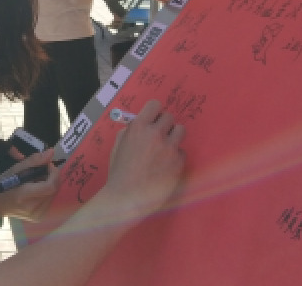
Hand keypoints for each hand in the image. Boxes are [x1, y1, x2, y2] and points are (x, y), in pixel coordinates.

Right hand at [0, 149, 59, 221]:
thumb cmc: (3, 184)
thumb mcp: (15, 169)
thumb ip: (34, 161)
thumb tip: (51, 152)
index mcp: (24, 195)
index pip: (50, 186)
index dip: (53, 173)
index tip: (48, 165)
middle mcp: (32, 208)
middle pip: (54, 189)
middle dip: (52, 177)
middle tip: (42, 170)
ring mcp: (36, 214)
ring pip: (53, 194)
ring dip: (49, 184)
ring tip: (37, 180)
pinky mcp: (39, 217)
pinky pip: (49, 201)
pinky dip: (46, 192)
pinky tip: (37, 189)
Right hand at [102, 100, 185, 220]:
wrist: (128, 197)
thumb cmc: (119, 172)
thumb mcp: (118, 145)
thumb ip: (131, 131)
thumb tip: (142, 123)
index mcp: (138, 127)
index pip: (155, 105)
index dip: (154, 112)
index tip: (153, 119)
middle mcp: (155, 134)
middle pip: (169, 117)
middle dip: (164, 125)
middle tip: (158, 136)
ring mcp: (169, 148)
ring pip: (181, 130)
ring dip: (173, 137)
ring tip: (165, 149)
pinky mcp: (179, 162)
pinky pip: (182, 152)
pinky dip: (176, 157)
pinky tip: (165, 167)